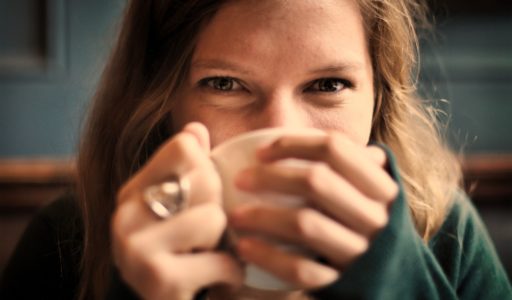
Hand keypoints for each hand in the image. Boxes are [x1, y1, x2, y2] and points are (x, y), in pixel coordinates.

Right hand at [112, 123, 242, 299]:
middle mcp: (125, 214)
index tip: (202, 199)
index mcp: (132, 191)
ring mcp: (136, 247)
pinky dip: (231, 275)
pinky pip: (222, 261)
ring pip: (214, 218)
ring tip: (209, 257)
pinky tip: (216, 281)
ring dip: (225, 244)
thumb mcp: (178, 209)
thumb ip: (188, 168)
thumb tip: (196, 127)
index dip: (208, 171)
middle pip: (204, 178)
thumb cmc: (176, 255)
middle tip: (207, 236)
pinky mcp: (158, 278)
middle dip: (219, 209)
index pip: (185, 147)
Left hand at [230, 132, 397, 288]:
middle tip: (240, 180)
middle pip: (316, 182)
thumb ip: (351, 164)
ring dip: (262, 216)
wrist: (391, 280)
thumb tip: (309, 134)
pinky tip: (245, 247)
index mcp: (381, 187)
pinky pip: (301, 269)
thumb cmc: (365, 224)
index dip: (293, 143)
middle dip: (270, 177)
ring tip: (235, 215)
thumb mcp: (370, 192)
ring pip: (305, 224)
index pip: (335, 148)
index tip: (260, 152)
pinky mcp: (342, 282)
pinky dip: (269, 257)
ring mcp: (360, 252)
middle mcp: (375, 217)